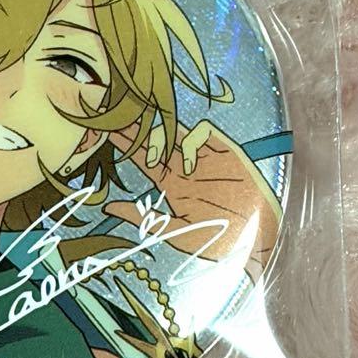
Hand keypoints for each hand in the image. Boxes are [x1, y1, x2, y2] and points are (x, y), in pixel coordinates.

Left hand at [104, 119, 281, 276]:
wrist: (255, 242)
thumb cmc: (217, 242)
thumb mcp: (174, 232)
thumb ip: (143, 218)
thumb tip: (107, 207)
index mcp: (171, 183)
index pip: (141, 156)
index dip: (124, 143)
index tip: (102, 131)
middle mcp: (185, 165)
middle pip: (155, 137)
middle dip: (137, 127)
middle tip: (114, 115)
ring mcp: (205, 157)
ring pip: (176, 130)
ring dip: (160, 136)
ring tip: (154, 160)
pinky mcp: (225, 152)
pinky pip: (203, 133)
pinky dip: (191, 142)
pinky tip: (188, 165)